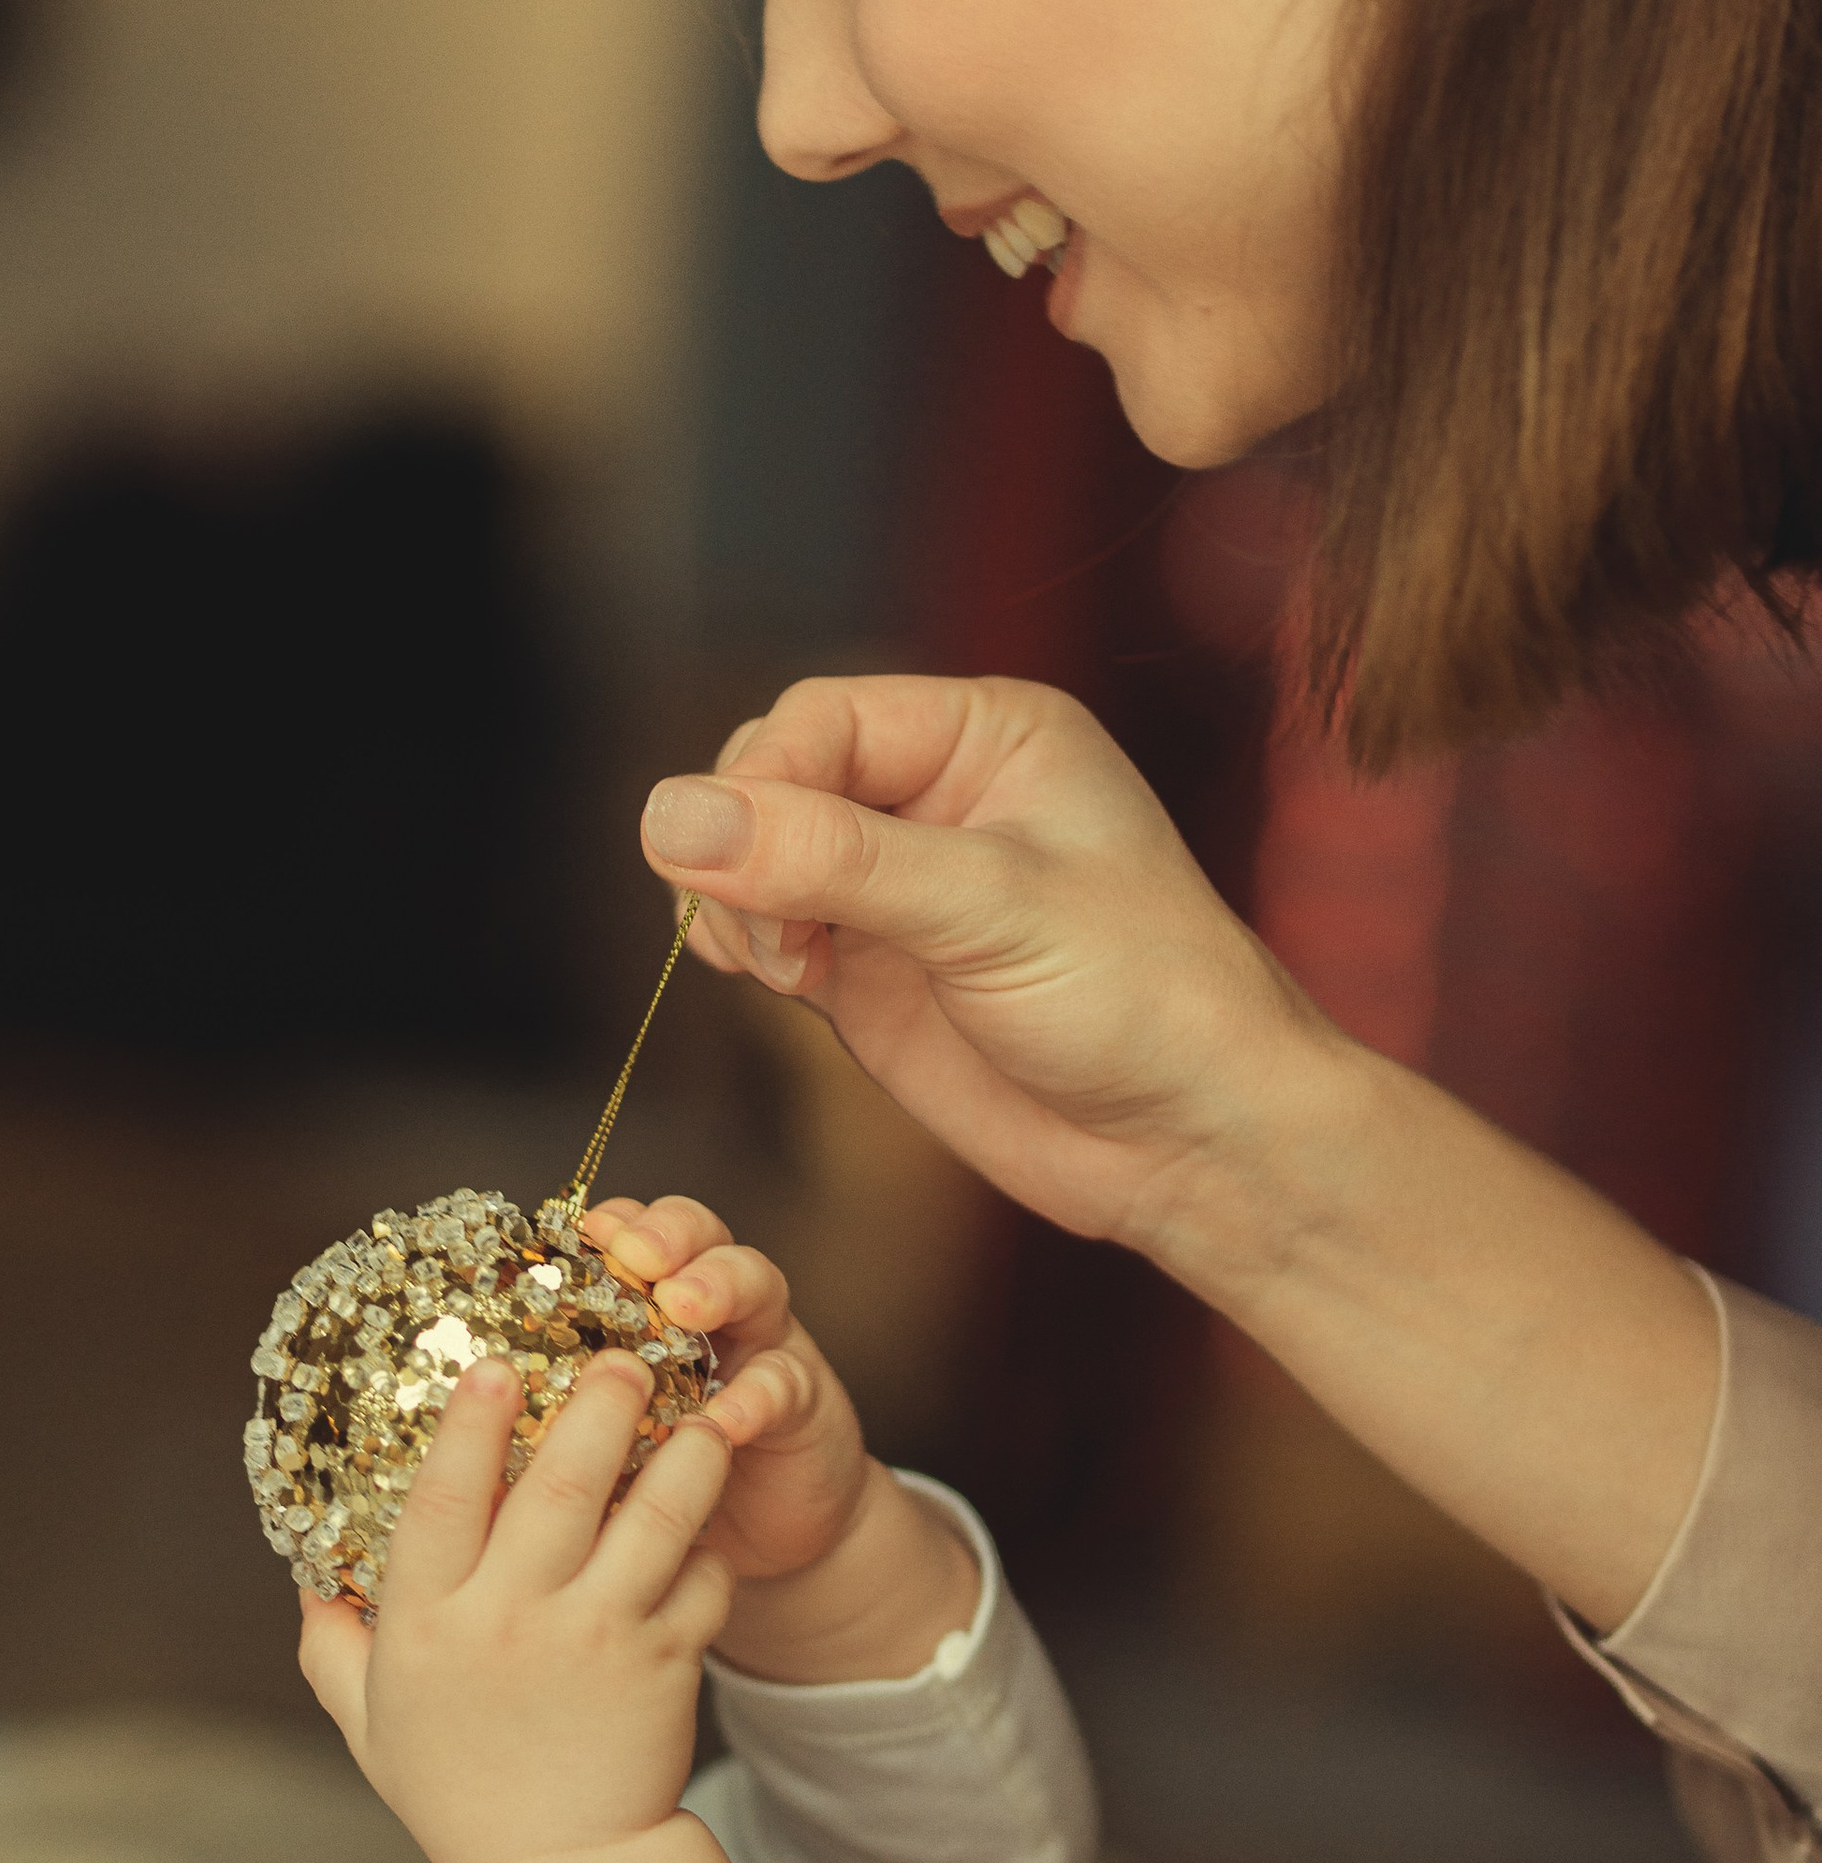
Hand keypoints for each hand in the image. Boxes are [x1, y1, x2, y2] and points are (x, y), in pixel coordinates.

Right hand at [296, 1352, 758, 1862]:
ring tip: (698, 1408)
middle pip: (559, 1488)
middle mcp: (510, 1625)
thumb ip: (331, 1645)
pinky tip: (711, 1505)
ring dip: (678, 1454)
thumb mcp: (367, 1721)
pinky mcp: (666, 1667)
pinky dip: (710, 1541)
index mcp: (428, 1626)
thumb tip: (304, 1573)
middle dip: (595, 1407)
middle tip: (622, 1354)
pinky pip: (700, 1580)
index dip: (468, 1425)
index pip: (440, 1502)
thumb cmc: (455, 1790)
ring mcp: (596, 1644)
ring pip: (650, 1520)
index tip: (494, 1363)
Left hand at [578, 1192, 865, 1587]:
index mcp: (650, 1302)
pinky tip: (725, 1417)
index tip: (578, 1231)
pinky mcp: (805, 1399)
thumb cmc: (656, 1479)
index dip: (610, 1223)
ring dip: (718, 1284)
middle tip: (637, 1255)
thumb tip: (463, 1396)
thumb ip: (556, 1397)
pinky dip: (757, 1395)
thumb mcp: (601, 1429)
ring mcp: (764, 1342)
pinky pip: (786, 1383)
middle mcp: (711, 1305)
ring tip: (684, 1305)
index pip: (631, 1233)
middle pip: (698, 1234)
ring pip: (755, 1282)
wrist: (761, 1536)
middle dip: (668, 1233)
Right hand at [642, 672, 1716, 1632]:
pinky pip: (763, 928)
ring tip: (793, 968)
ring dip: (736, 906)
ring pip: (749, 855)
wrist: (1195, 1145)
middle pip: (768, 777)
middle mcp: (934, 793)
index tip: (743, 868)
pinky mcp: (869, 968)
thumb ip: (828, 858)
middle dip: (744, 849)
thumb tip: (668, 816)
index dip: (760, 786)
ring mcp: (894, 884)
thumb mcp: (987, 908)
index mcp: (985, 734)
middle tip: (782, 937)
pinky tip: (794, 986)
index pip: (815, 718)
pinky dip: (749, 951)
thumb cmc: (1140, 1000)